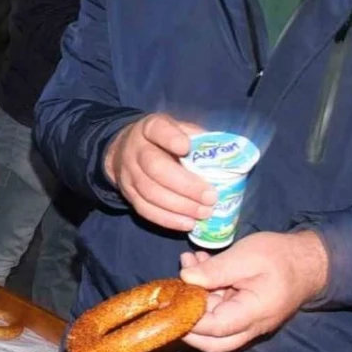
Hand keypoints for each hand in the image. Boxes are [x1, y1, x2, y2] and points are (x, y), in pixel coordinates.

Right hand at [104, 113, 215, 230]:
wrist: (126, 150)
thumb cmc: (164, 141)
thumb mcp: (179, 130)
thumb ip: (198, 138)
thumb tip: (226, 155)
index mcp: (150, 128)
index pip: (158, 130)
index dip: (170, 138)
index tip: (186, 147)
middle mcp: (135, 149)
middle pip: (154, 167)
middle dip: (185, 185)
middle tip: (210, 197)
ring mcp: (128, 173)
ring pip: (150, 192)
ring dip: (179, 206)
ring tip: (204, 212)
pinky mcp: (127, 194)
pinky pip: (145, 210)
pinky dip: (167, 219)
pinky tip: (188, 223)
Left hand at [179, 231, 328, 351]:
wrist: (309, 260)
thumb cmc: (281, 257)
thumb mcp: (247, 256)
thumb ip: (216, 269)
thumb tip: (186, 278)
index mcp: (253, 314)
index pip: (215, 329)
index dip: (189, 320)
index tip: (169, 302)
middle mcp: (250, 326)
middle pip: (212, 341)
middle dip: (186, 321)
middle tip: (171, 293)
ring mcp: (247, 321)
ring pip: (213, 323)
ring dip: (195, 296)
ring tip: (188, 261)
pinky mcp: (243, 311)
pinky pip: (220, 309)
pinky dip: (206, 290)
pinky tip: (198, 263)